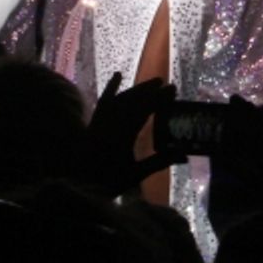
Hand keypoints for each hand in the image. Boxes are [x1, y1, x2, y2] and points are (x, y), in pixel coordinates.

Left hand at [87, 73, 182, 192]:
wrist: (77, 187)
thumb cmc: (108, 183)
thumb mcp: (136, 174)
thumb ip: (159, 162)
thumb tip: (184, 156)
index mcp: (122, 135)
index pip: (144, 109)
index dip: (159, 98)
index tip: (172, 89)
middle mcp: (110, 124)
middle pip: (131, 100)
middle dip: (148, 90)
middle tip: (164, 83)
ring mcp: (99, 122)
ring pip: (119, 99)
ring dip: (135, 89)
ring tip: (150, 84)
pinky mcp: (92, 123)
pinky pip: (102, 102)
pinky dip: (110, 88)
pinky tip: (118, 75)